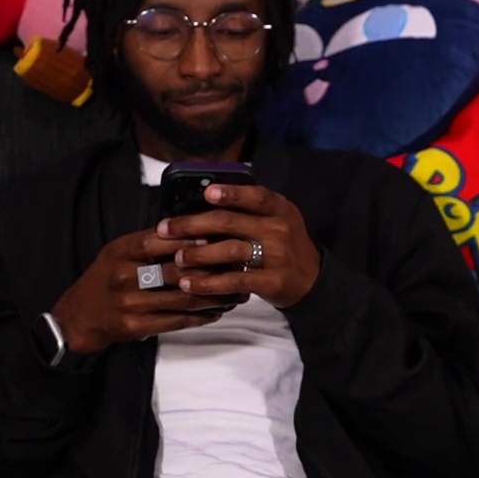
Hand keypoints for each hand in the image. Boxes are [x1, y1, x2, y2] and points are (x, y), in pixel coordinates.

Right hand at [49, 228, 233, 354]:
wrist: (78, 318)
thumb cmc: (105, 280)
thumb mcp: (117, 252)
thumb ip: (148, 241)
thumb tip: (188, 227)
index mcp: (122, 251)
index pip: (161, 239)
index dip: (191, 238)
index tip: (219, 236)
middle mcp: (125, 275)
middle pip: (177, 269)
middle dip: (212, 268)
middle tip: (238, 266)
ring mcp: (131, 302)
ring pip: (182, 297)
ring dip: (214, 296)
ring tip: (236, 293)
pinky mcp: (136, 326)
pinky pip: (177, 320)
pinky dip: (200, 316)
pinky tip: (217, 311)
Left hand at [160, 184, 322, 308]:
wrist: (312, 278)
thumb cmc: (284, 243)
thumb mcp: (276, 218)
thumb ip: (249, 209)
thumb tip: (203, 200)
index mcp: (279, 208)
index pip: (255, 195)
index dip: (231, 193)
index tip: (207, 193)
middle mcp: (278, 229)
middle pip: (231, 223)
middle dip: (193, 225)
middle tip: (166, 229)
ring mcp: (276, 256)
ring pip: (230, 251)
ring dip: (198, 255)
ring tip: (177, 259)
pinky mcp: (271, 281)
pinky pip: (234, 281)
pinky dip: (209, 283)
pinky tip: (189, 284)